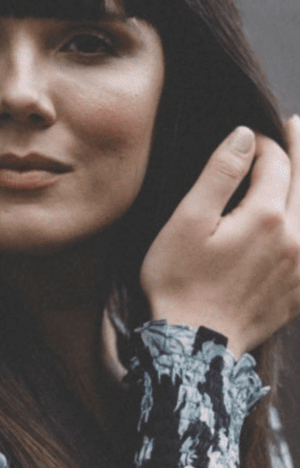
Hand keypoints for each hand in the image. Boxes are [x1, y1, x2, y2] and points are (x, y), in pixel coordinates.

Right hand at [141, 120, 299, 356]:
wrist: (195, 342)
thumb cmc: (179, 280)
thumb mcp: (187, 222)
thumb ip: (219, 174)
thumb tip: (245, 135)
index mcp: (266, 217)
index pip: (276, 163)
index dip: (263, 144)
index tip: (248, 137)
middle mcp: (296, 238)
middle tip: (296, 125)